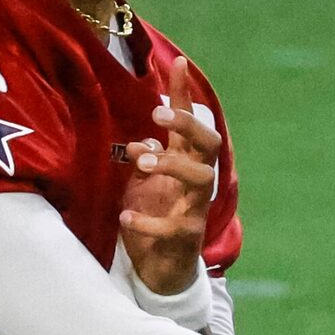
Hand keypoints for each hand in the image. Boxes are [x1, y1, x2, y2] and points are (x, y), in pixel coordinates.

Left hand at [118, 54, 219, 296]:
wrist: (161, 270)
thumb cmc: (155, 216)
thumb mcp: (146, 181)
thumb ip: (146, 157)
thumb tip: (138, 140)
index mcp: (187, 163)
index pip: (190, 123)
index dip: (184, 95)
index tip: (177, 64)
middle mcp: (197, 181)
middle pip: (209, 144)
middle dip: (187, 125)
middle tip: (156, 116)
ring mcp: (195, 209)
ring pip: (201, 179)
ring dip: (173, 165)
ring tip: (142, 160)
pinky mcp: (187, 238)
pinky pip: (174, 227)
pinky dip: (148, 222)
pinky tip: (125, 217)